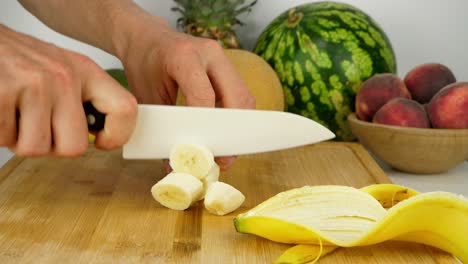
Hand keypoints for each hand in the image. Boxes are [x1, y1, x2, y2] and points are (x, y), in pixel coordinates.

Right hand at [0, 24, 136, 156]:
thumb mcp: (63, 68)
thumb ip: (84, 99)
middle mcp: (64, 77)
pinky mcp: (2, 93)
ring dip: (21, 139)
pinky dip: (1, 133)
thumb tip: (102, 134)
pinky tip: (2, 111)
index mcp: (85, 72)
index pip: (125, 109)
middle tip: (40, 126)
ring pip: (36, 149)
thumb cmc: (20, 59)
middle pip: (75, 147)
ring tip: (16, 114)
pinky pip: (5, 140)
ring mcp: (34, 85)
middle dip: (53, 145)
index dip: (117, 135)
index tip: (102, 141)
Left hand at [115, 15, 255, 169]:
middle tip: (224, 158)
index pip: (205, 96)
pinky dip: (236, 115)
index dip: (207, 128)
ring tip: (226, 150)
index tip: (204, 153)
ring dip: (240, 125)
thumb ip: (162, 129)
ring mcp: (222, 56)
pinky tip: (224, 132)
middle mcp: (209, 52)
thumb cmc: (142, 64)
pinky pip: (240, 92)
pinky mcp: (227, 64)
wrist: (146, 36)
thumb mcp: (146, 96)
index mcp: (184, 56)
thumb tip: (174, 167)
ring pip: (244, 96)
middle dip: (233, 131)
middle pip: (236, 96)